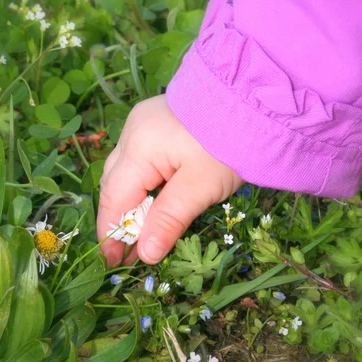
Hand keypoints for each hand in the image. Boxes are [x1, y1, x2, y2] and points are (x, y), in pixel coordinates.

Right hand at [97, 95, 242, 265]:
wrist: (250, 98)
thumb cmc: (227, 144)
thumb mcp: (200, 187)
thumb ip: (169, 220)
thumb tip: (145, 254)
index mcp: (138, 148)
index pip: (114, 198)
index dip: (111, 233)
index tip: (113, 262)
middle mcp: (132, 132)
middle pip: (114, 183)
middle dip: (119, 218)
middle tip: (128, 252)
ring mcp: (142, 122)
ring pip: (125, 170)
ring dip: (130, 200)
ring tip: (141, 232)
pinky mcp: (156, 120)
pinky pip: (138, 157)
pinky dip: (142, 182)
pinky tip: (154, 198)